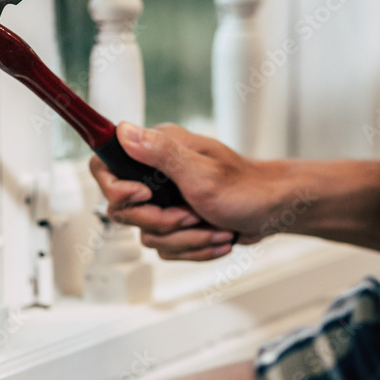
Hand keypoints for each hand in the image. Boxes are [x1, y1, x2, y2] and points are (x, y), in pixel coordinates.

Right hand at [90, 122, 285, 260]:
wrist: (275, 212)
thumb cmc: (247, 188)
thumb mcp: (200, 172)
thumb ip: (159, 153)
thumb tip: (124, 131)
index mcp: (157, 150)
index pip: (105, 166)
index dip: (116, 189)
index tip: (145, 196)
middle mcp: (155, 173)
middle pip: (123, 211)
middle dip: (161, 222)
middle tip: (190, 216)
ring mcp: (164, 200)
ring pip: (148, 235)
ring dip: (185, 240)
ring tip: (212, 227)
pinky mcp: (174, 223)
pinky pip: (166, 248)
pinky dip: (194, 248)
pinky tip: (215, 237)